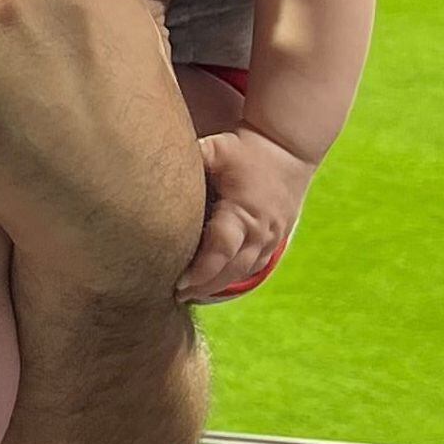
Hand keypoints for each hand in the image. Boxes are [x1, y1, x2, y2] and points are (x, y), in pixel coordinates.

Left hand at [182, 126, 313, 302]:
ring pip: (242, 273)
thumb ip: (191, 158)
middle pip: (231, 270)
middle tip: (174, 295)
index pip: (221, 249)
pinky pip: (251, 267)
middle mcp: (261, 231)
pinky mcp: (273, 241)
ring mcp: (270, 239)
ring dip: (215, 286)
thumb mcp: (218, 148)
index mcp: (246, 211)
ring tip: (187, 293)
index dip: (200, 269)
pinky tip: (209, 283)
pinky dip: (230, 277)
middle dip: (203, 286)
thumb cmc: (246, 149)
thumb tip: (156, 162)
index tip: (178, 282)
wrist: (287, 149)